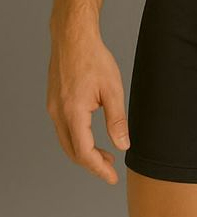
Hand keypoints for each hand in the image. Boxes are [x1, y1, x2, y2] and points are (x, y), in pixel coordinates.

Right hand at [46, 26, 128, 183]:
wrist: (73, 38)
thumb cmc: (94, 59)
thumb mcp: (112, 90)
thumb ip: (117, 120)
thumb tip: (123, 145)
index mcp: (73, 113)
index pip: (84, 152)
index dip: (99, 169)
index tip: (112, 178)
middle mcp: (58, 114)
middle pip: (72, 151)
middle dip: (92, 164)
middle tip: (111, 169)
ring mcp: (53, 108)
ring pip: (66, 141)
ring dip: (84, 152)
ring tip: (105, 155)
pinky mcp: (54, 102)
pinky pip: (63, 129)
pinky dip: (77, 139)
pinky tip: (91, 136)